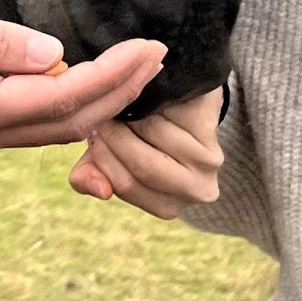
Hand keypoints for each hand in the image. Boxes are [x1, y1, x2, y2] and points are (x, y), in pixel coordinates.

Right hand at [0, 0, 164, 157]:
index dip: (113, 75)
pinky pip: (26, 123)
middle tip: (160, 56)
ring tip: (135, 67)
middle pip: (66, 123)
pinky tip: (83, 80)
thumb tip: (58, 54)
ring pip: (49, 129)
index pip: (61, 98)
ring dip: (97, 100)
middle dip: (119, 92)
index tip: (150, 47)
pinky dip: (65, 104)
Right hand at [67, 85, 224, 216]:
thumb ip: (92, 177)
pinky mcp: (211, 127)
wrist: (176, 99)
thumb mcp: (109, 157)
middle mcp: (194, 190)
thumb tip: (100, 191)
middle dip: (113, 135)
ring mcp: (208, 161)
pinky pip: (169, 113)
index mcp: (168, 205)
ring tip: (123, 103)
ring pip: (153, 134)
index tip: (90, 130)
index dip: (102, 156)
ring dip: (130, 113)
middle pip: (142, 165)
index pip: (125, 185)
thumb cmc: (138, 134)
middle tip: (102, 113)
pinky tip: (144, 94)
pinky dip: (148, 100)